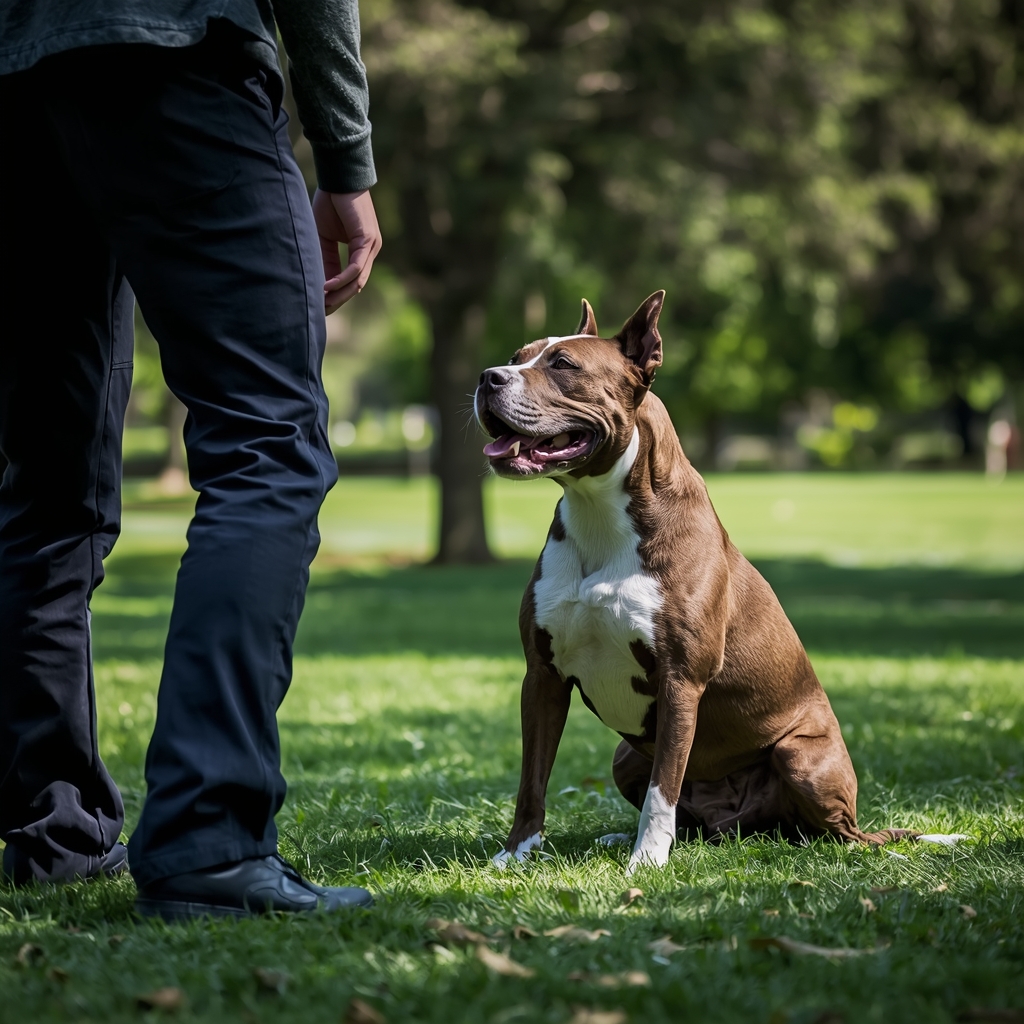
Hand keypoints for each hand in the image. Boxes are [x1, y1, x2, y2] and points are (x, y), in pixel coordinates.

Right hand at [312, 189, 381, 313]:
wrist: (338, 176)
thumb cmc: (330, 201)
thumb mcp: (324, 237)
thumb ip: (326, 259)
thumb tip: (322, 284)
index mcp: (362, 250)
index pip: (352, 280)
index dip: (337, 295)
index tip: (320, 306)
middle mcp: (371, 251)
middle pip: (357, 285)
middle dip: (338, 300)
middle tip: (321, 311)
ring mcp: (372, 246)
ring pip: (358, 280)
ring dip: (339, 293)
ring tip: (321, 303)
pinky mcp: (367, 240)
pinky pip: (355, 267)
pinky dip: (341, 279)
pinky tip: (326, 286)